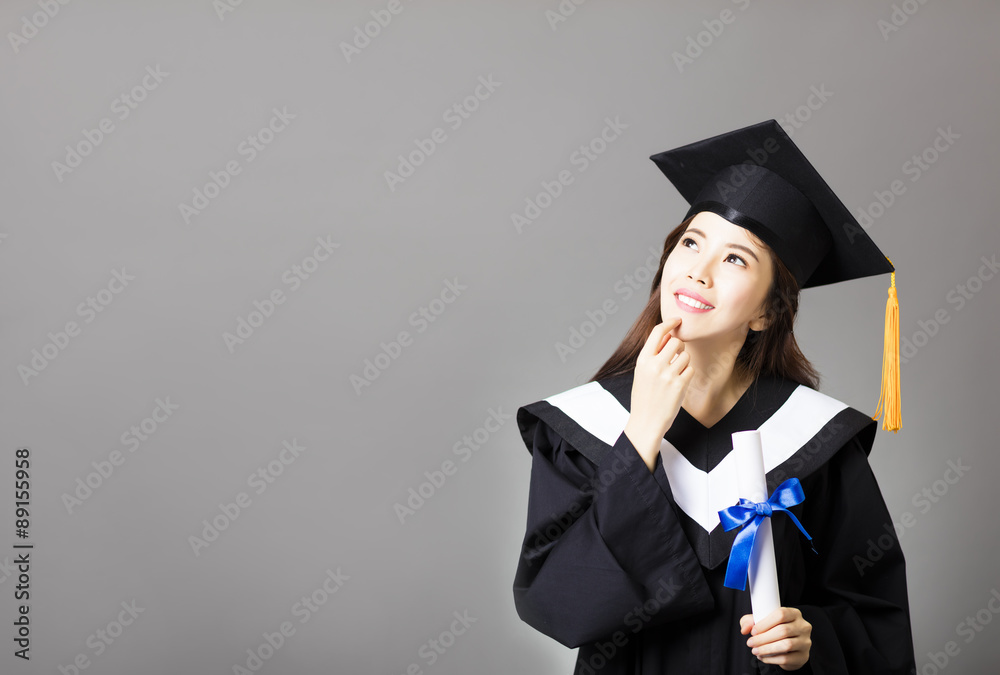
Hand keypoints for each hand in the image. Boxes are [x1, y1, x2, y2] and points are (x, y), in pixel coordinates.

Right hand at [623, 318, 694, 471]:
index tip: (677, 320)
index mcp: (643, 359)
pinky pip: (690, 369)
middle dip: (679, 347)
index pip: (658, 332)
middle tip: (676, 357)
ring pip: (686, 355)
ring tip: (674, 374)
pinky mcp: (680, 385)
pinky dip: (687, 374)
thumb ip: (653, 354)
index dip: (669, 323)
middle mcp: (655, 365)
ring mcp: (668, 375)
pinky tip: (679, 383)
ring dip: (684, 362)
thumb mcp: (641, 372)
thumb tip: (669, 335)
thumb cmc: (644, 396)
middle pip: (676, 341)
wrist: (646, 421)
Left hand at [740, 607, 811, 670]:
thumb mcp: (762, 622)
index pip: (781, 614)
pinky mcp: (803, 656)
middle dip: (763, 638)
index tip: (753, 631)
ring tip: (755, 650)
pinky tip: (762, 657)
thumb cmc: (774, 630)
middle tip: (750, 642)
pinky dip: (771, 659)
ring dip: (766, 649)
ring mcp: (805, 642)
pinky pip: (787, 658)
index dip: (765, 623)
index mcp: (794, 614)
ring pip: (786, 645)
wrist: (790, 648)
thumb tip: (745, 629)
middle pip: (783, 631)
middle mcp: (803, 626)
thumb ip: (750, 621)